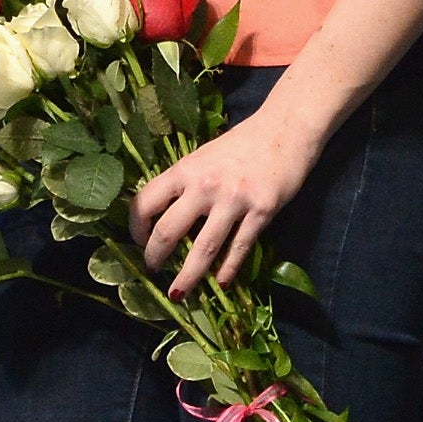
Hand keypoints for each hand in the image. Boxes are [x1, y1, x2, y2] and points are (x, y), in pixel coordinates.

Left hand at [130, 97, 327, 300]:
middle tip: (153, 270)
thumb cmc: (240, 144)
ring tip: (178, 292)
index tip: (139, 242)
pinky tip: (221, 283)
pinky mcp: (262, 211)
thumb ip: (184, 183)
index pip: (145, 202)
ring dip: (188, 277)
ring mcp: (234, 200)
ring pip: (203, 248)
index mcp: (185, 169)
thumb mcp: (203, 157)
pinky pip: (239, 248)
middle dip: (155, 257)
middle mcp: (205, 185)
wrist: (286, 128)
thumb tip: (160, 216)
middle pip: (168, 231)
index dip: (136, 228)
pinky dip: (228, 269)